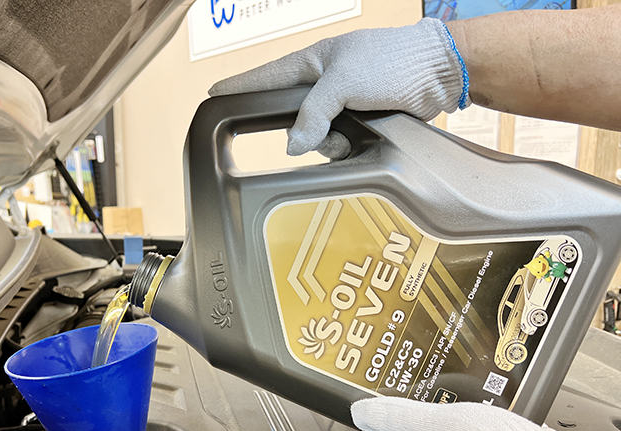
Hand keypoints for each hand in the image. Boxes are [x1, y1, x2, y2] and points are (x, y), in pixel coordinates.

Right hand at [209, 18, 468, 157]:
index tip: (213, 94)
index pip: (265, 77)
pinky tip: (360, 141)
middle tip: (319, 133)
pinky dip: (345, 148)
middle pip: (290, 118)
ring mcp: (341, 102)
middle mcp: (323, 83)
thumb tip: (293, 145)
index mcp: (312, 62)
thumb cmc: (392, 61)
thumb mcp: (343, 83)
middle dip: (303, 132)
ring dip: (329, 143)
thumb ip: (312, 113)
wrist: (437, 72)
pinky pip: (337, 144)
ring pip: (314, 136)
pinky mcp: (359, 120)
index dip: (239, 87)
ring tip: (350, 135)